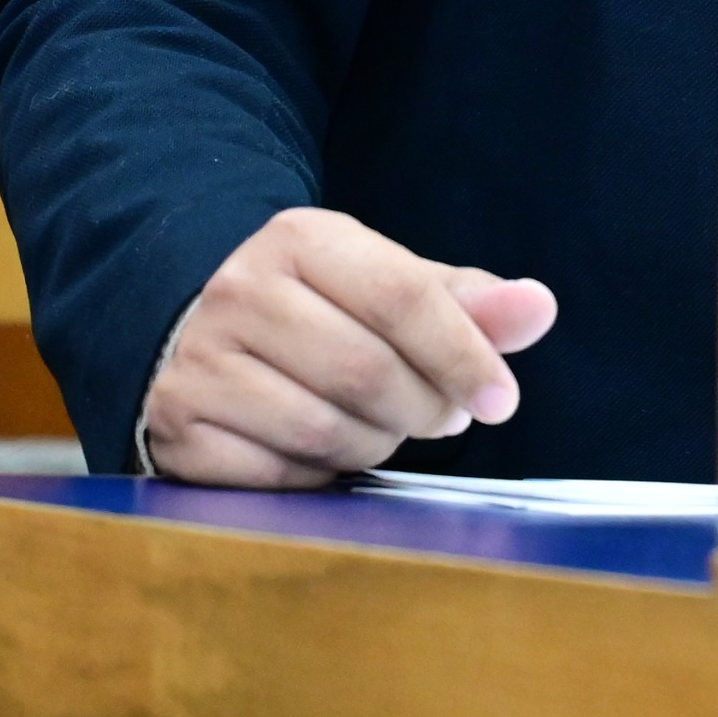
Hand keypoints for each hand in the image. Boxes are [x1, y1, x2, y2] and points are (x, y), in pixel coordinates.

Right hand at [139, 207, 558, 488]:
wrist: (189, 327)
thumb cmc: (315, 308)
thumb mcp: (386, 284)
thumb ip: (466, 301)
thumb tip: (540, 307)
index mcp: (301, 240)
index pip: (402, 296)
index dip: (463, 353)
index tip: (502, 400)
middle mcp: (240, 292)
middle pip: (368, 372)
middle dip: (424, 407)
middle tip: (442, 415)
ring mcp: (200, 361)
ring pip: (326, 431)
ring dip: (376, 443)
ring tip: (383, 425)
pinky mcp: (177, 426)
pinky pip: (278, 476)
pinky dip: (320, 475)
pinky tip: (326, 450)